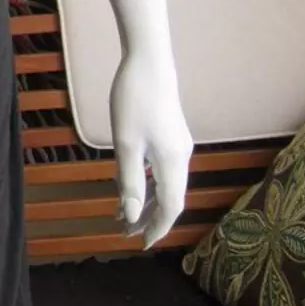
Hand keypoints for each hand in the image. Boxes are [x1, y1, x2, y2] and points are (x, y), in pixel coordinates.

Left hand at [109, 47, 192, 247]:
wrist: (149, 60)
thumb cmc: (134, 100)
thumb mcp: (125, 144)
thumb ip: (129, 182)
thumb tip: (131, 216)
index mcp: (173, 162)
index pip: (170, 207)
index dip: (157, 228)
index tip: (140, 245)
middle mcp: (182, 156)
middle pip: (170, 198)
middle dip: (148, 218)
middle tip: (124, 233)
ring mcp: (178, 144)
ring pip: (165, 183)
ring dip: (146, 200)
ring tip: (122, 214)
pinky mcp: (171, 134)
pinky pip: (162, 168)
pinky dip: (147, 181)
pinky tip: (131, 184)